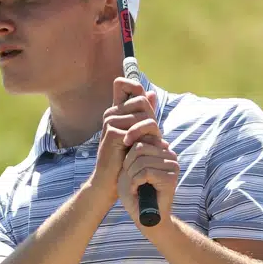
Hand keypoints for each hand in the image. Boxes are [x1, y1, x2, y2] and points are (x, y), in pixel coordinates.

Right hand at [89, 77, 163, 199]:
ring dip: (151, 131)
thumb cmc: (125, 158)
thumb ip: (144, 113)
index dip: (135, 87)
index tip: (145, 105)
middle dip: (151, 116)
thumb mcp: (138, 133)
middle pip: (141, 100)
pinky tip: (141, 149)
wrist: (111, 179)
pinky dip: (146, 139)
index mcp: (115, 111)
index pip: (124, 84)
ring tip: (147, 145)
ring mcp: (110, 122)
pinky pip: (139, 127)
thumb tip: (152, 93)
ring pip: (143, 115)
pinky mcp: (113, 133)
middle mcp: (111, 113)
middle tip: (151, 135)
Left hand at [118, 139, 179, 231]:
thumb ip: (132, 151)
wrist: (143, 217)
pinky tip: (138, 190)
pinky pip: (145, 172)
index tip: (128, 172)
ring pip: (141, 160)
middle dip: (129, 166)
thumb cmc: (132, 192)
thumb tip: (136, 136)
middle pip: (139, 147)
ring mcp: (172, 165)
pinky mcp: (171, 178)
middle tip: (132, 181)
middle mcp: (169, 155)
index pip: (139, 140)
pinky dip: (135, 182)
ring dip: (132, 176)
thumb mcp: (128, 167)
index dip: (127, 157)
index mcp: (160, 150)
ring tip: (135, 186)